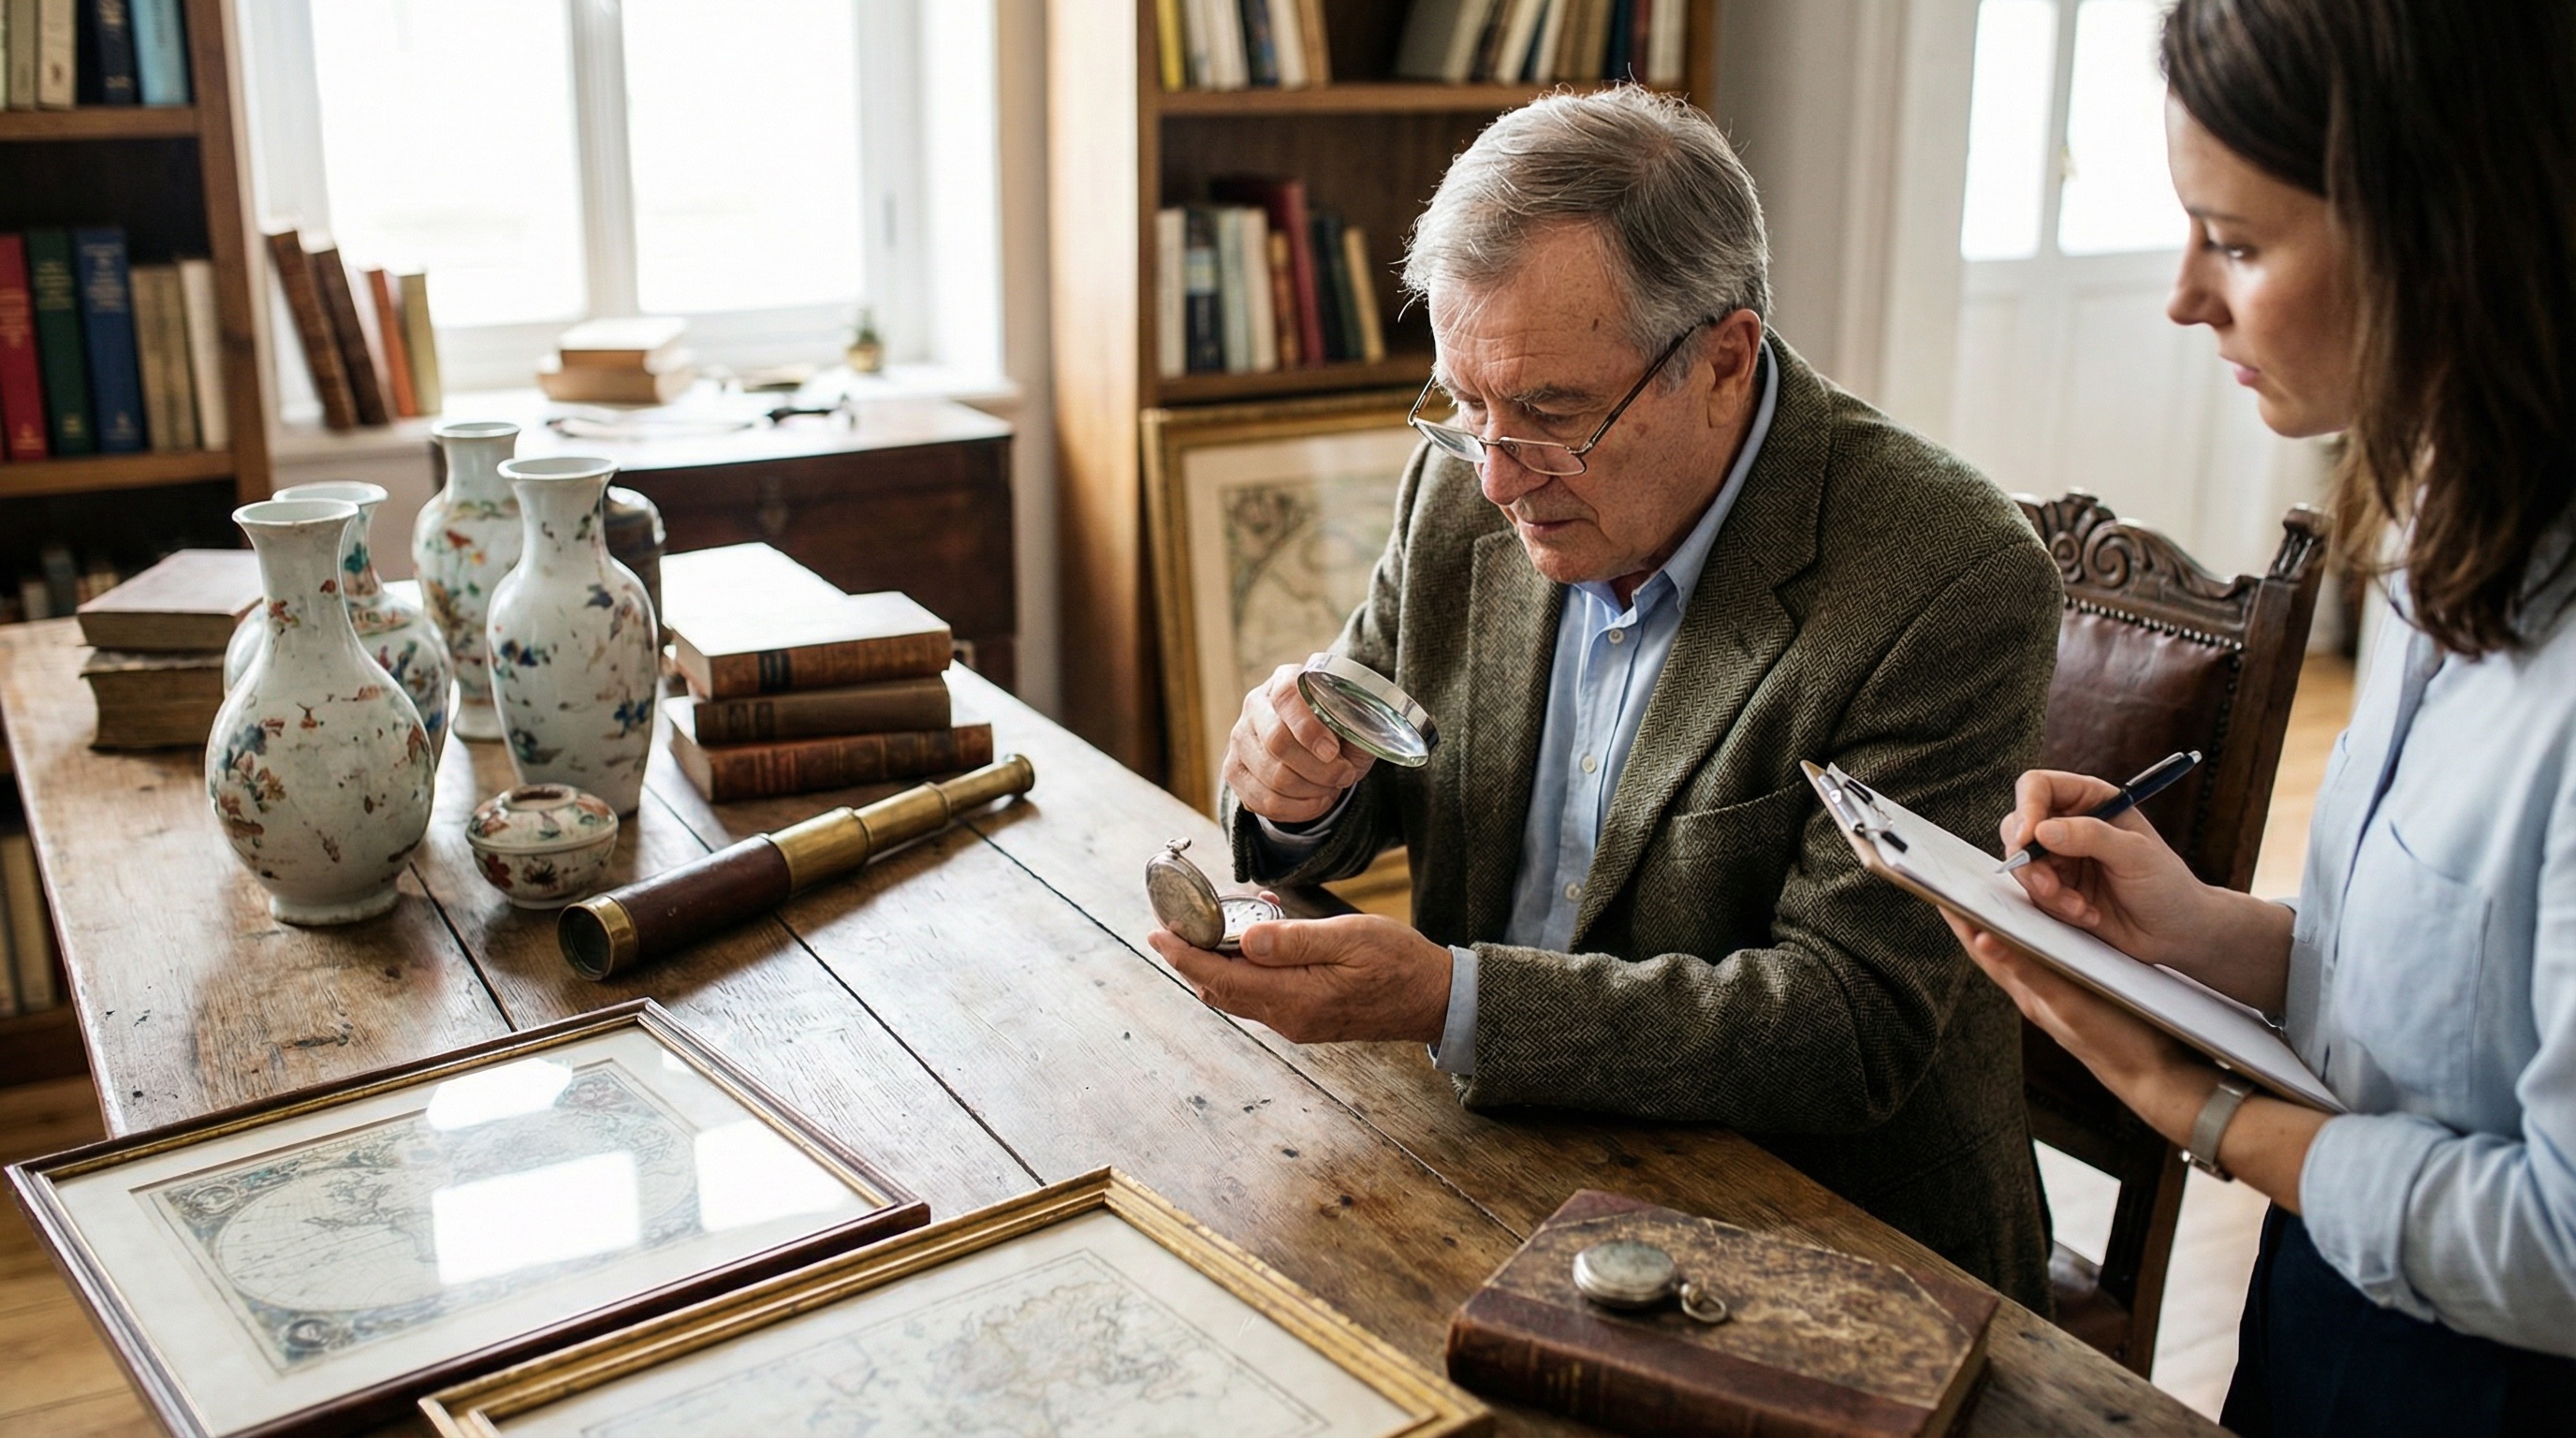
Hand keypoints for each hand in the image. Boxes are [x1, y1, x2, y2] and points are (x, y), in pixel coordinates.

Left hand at [1145, 909, 1449, 1044]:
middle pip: (1220, 989)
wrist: (1434, 1001)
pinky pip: (1259, 995)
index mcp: (1296, 998)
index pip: (1222, 977)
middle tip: (1172, 924)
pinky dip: (1244, 970)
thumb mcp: (1351, 938)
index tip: (1157, 934)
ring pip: (1237, 994)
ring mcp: (1296, 1022)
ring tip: (1213, 925)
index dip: (1185, 956)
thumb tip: (1246, 939)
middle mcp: (1288, 1018)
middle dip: (1191, 958)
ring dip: (1217, 963)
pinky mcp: (1305, 1019)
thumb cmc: (1400, 964)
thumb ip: (1295, 941)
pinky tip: (1254, 941)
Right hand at [1222, 658, 1374, 823]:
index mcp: (1285, 680)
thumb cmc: (1335, 728)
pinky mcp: (1233, 770)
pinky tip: (1316, 802)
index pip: (1288, 697)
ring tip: (1332, 789)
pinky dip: (1296, 810)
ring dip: (1310, 791)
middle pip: (1277, 741)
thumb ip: (1357, 723)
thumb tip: (1362, 735)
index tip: (1333, 752)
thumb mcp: (1352, 719)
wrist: (1309, 746)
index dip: (1309, 728)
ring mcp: (1240, 738)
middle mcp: (1256, 705)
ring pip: (1272, 776)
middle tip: (1344, 776)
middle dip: (1317, 769)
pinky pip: (1262, 801)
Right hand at [1944, 907, 2324, 1210]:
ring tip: (1948, 902)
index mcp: (2037, 986)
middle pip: (1986, 950)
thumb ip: (2052, 970)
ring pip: (1999, 961)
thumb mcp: (2081, 995)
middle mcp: (2033, 995)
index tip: (1948, 888)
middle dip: (1958, 918)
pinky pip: (2030, 977)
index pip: (1994, 945)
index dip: (1968, 917)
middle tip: (1934, 885)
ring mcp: (2045, 1004)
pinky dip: (2006, 957)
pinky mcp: (2065, 1009)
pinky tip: (1990, 936)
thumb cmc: (2123, 1031)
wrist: (2152, 1074)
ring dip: (1971, 932)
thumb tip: (2030, 940)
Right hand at [1999, 768, 2234, 972]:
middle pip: (2018, 827)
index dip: (2026, 808)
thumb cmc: (2167, 885)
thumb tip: (2042, 830)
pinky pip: (2034, 895)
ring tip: (2081, 908)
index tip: (2027, 839)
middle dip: (2030, 861)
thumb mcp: (2135, 854)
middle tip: (2050, 887)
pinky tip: (2087, 914)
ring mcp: (2060, 859)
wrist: (2177, 933)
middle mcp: (2070, 825)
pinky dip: (2056, 908)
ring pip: (2023, 866)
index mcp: (2091, 801)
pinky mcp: (2057, 890)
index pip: (2038, 787)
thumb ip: (2091, 836)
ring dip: (2046, 892)